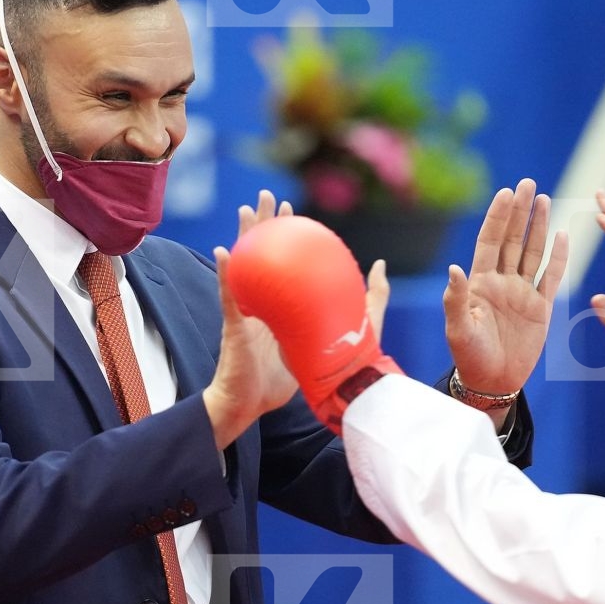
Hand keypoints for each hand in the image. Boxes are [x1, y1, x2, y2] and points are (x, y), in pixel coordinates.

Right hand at [203, 192, 389, 447]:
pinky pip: (231, 297)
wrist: (256, 406)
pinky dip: (226, 274)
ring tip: (247, 210)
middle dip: (265, 224)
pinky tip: (225, 252)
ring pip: (244, 266)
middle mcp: (262, 303)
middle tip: (268, 197)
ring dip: (244, 237)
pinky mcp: (236, 328)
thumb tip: (379, 266)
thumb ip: (363, 304)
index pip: (283, 263)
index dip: (286, 237)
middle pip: (262, 256)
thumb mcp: (332, 337)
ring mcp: (247, 313)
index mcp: (280, 306)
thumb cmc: (288, 379)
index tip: (292, 212)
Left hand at [444, 178, 568, 396]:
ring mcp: (522, 293)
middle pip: (513, 239)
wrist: (492, 382)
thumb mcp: (458, 329)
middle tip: (527, 183)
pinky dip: (557, 257)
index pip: (490, 241)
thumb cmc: (469, 356)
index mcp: (480, 283)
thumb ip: (456, 299)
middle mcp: (502, 282)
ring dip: (538, 226)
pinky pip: (550, 277)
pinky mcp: (540, 308)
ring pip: (532, 252)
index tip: (505, 193)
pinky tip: (562, 235)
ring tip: (543, 199)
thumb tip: (453, 268)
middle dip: (520, 211)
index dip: (497, 217)